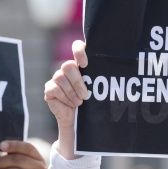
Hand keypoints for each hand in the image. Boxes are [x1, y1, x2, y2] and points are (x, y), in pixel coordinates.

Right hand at [43, 40, 88, 159]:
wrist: (78, 121)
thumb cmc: (90, 104)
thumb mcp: (97, 91)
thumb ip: (100, 80)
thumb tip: (118, 72)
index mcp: (80, 65)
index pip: (77, 47)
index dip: (79, 51)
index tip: (85, 64)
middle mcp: (67, 69)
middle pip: (68, 65)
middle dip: (77, 82)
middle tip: (86, 95)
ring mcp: (56, 78)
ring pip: (60, 78)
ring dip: (72, 93)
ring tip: (79, 103)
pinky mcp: (49, 89)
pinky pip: (54, 89)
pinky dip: (65, 98)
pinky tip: (71, 105)